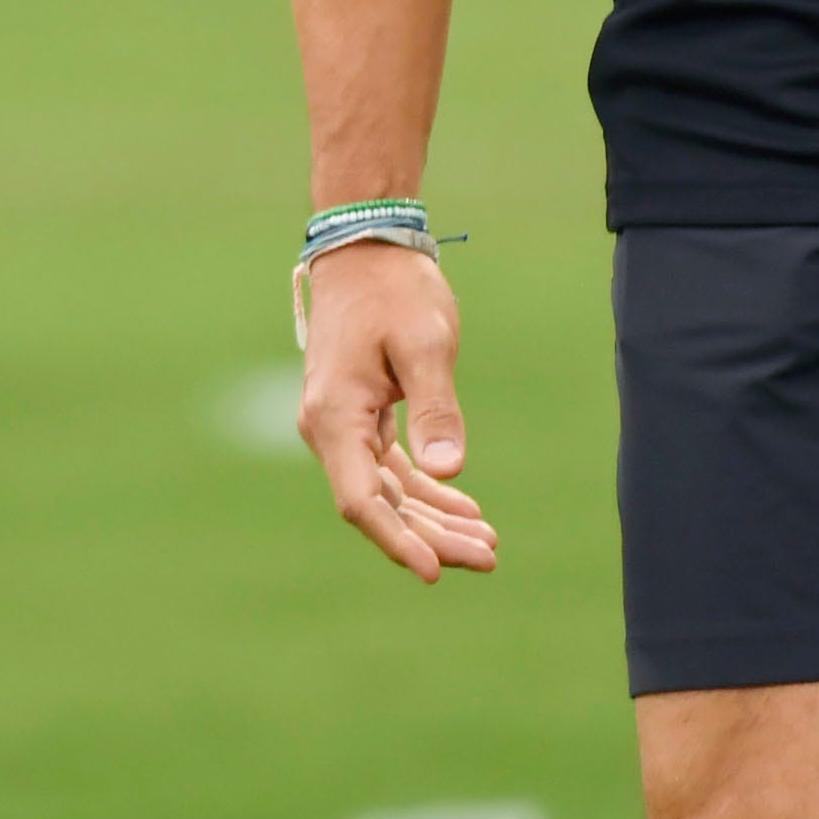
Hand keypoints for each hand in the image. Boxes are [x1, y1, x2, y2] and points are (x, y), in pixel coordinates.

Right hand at [295, 241, 498, 584]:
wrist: (366, 246)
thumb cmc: (394, 290)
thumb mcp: (424, 344)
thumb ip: (436, 409)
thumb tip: (451, 471)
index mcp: (335, 415)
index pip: (363, 500)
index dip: (398, 541)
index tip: (435, 572)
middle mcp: (328, 427)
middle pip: (380, 505)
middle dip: (431, 537)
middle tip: (489, 558)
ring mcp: (342, 423)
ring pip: (388, 490)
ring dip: (433, 519)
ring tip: (486, 545)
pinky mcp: (360, 413)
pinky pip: (391, 466)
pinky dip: (426, 489)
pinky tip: (464, 508)